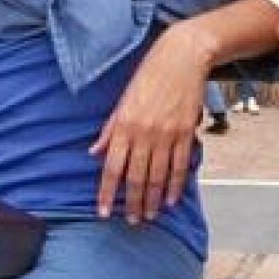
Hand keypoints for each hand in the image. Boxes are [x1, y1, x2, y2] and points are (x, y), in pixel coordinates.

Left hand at [90, 23, 211, 223]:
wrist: (182, 57)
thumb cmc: (149, 74)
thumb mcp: (122, 100)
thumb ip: (109, 129)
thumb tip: (94, 152)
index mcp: (124, 125)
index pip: (112, 167)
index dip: (107, 192)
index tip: (103, 211)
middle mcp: (144, 133)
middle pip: (136, 177)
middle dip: (132, 203)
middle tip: (132, 221)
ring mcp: (166, 134)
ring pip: (158, 176)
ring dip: (152, 199)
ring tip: (149, 215)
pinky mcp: (185, 132)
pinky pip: (179, 166)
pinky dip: (174, 185)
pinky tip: (170, 199)